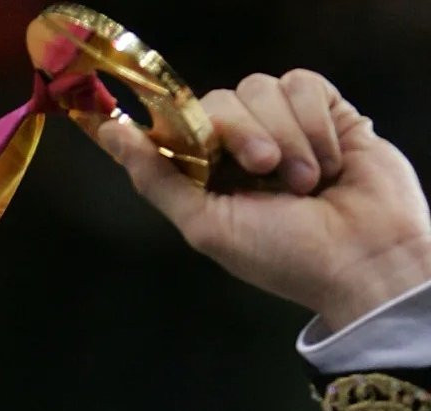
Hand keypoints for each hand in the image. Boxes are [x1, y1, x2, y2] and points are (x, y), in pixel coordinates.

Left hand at [97, 68, 430, 329]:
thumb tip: (110, 134)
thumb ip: (156, 178)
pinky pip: (303, 84)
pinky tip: (329, 162)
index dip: (181, 126)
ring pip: (260, 88)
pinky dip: (314, 123)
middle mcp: (240, 144)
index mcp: (206, 171)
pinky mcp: (326, 110)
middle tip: (265, 169)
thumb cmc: (285, 257)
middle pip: (218, 100)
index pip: (178, 124)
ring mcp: (283, 124)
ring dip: (284, 135)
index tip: (194, 144)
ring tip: (306, 181)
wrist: (365, 261)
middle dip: (241, 133)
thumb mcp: (206, 225)